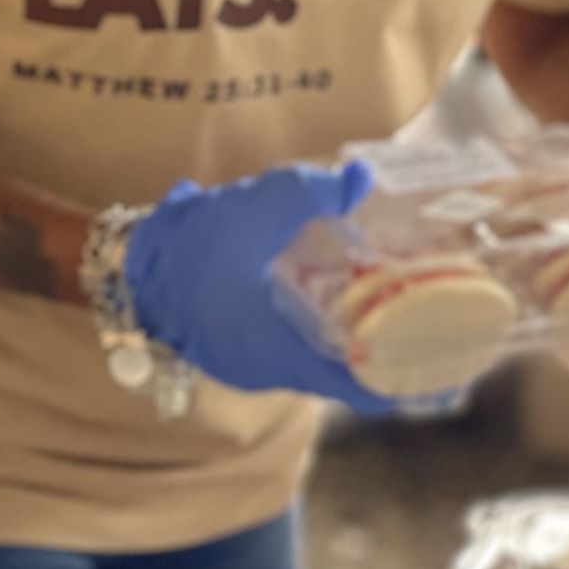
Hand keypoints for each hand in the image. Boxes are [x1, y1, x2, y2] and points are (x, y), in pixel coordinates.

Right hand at [122, 161, 396, 411]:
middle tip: (423, 314)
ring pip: (310, 349)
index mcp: (279, 355)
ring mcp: (242, 357)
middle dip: (383, 345)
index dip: (407, 384)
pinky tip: (319, 274)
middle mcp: (265, 368)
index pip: (360, 390)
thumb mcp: (251, 210)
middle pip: (340, 369)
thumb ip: (307, 192)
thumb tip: (359, 179)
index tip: (448, 371)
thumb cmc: (184, 251)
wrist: (119, 263)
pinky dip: (310, 316)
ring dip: (344, 326)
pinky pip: (283, 334)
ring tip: (382, 290)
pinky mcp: (226, 338)